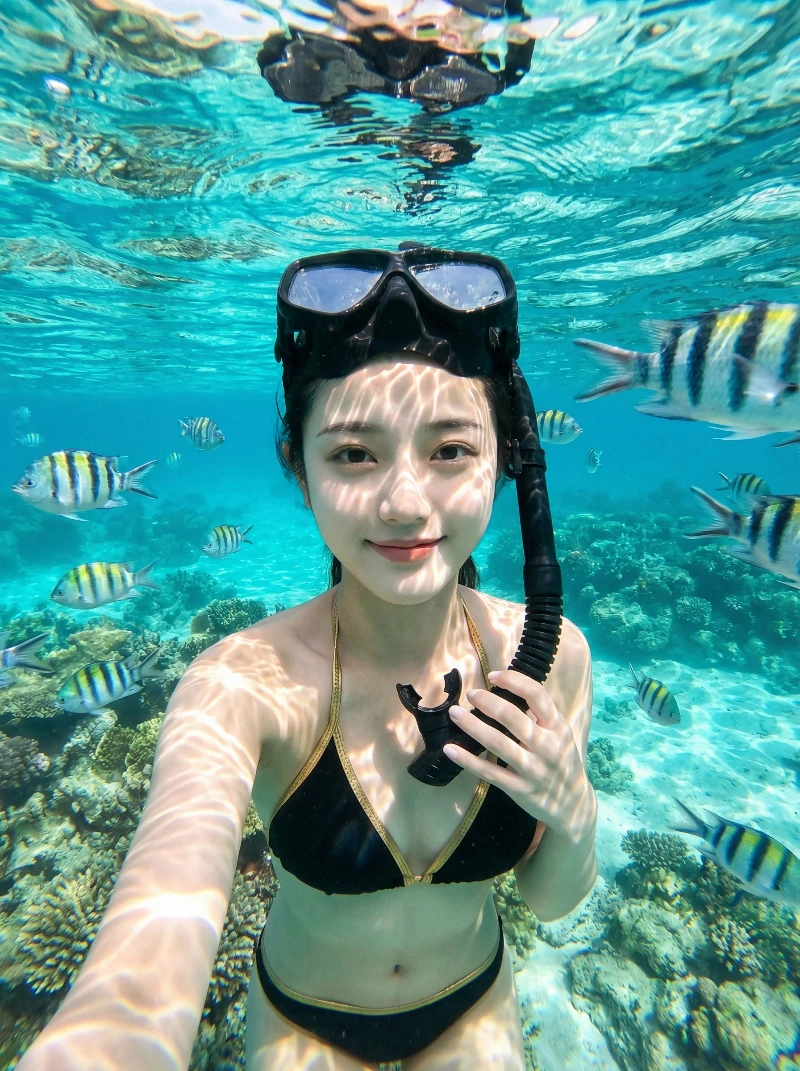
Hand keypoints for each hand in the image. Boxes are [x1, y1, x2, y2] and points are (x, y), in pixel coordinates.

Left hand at [444, 669, 595, 843]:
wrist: (573, 805)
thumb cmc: (562, 762)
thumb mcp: (560, 736)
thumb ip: (539, 717)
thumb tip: (508, 692)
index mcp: (558, 727)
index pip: (536, 695)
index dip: (513, 681)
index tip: (493, 676)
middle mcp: (547, 746)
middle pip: (513, 717)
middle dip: (487, 702)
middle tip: (470, 694)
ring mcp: (533, 769)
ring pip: (498, 744)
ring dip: (473, 726)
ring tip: (455, 713)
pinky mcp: (519, 789)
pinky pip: (489, 772)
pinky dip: (468, 760)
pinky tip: (451, 749)